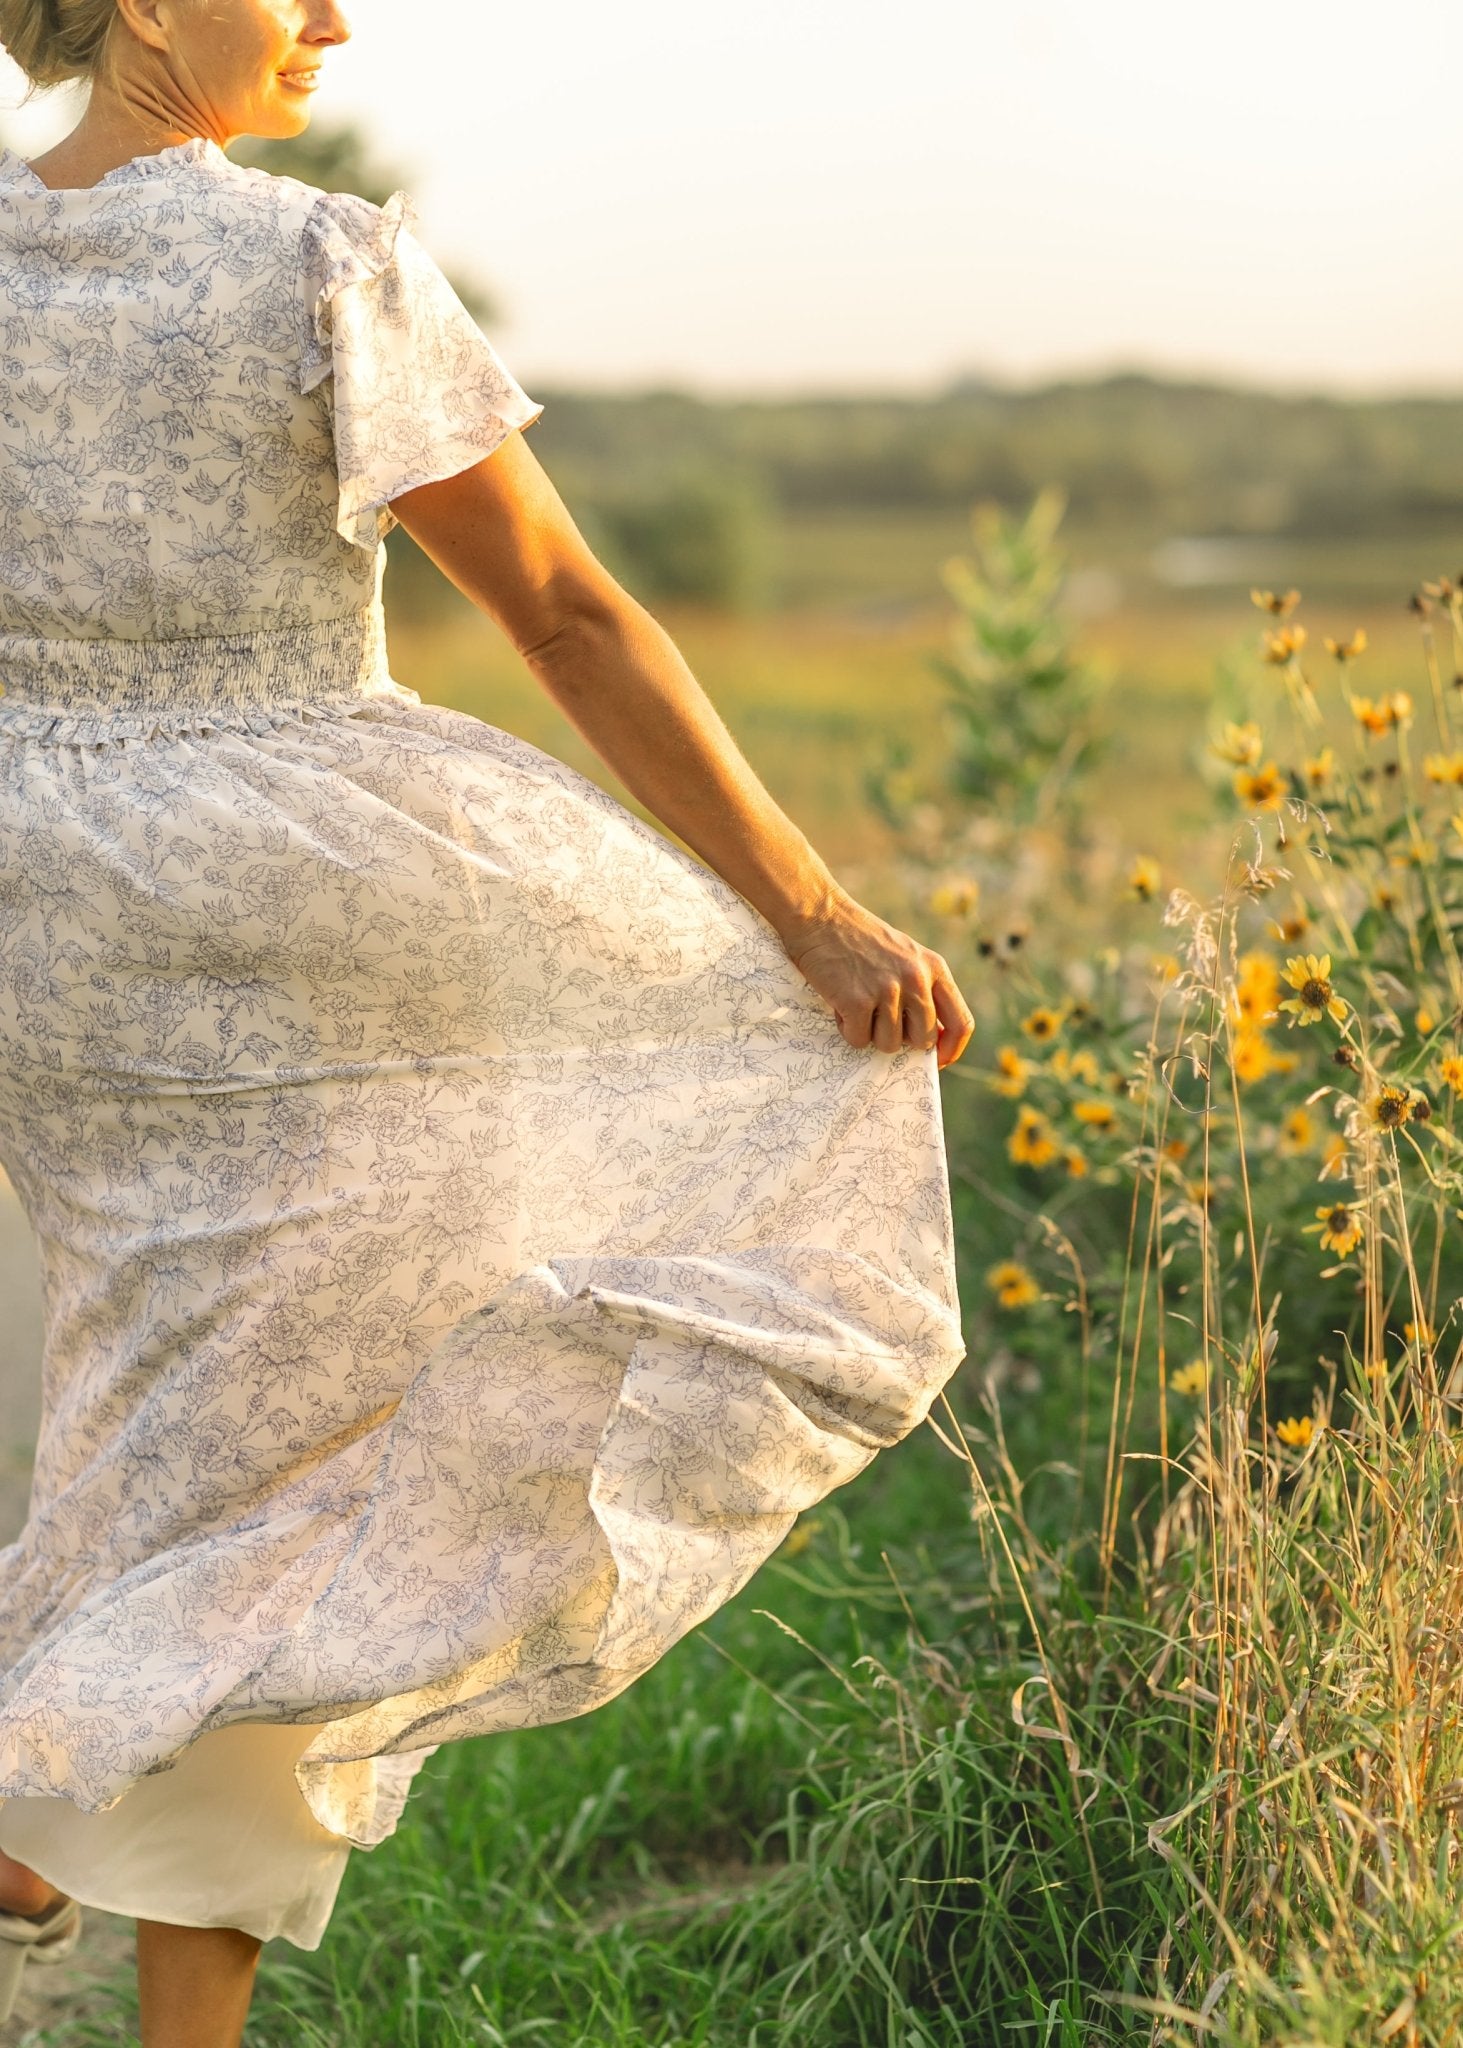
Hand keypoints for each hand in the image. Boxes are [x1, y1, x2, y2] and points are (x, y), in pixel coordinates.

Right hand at [776, 892, 974, 1068]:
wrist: (820, 916)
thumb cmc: (860, 940)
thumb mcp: (906, 956)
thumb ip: (923, 989)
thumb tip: (932, 1039)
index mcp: (934, 968)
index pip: (961, 1022)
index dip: (951, 1049)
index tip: (937, 1061)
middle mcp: (916, 980)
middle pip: (922, 1041)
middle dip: (901, 1039)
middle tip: (879, 1018)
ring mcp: (887, 991)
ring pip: (889, 1045)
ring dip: (870, 1033)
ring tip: (857, 1002)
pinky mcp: (857, 1001)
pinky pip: (859, 1040)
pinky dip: (847, 1029)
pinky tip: (841, 1003)